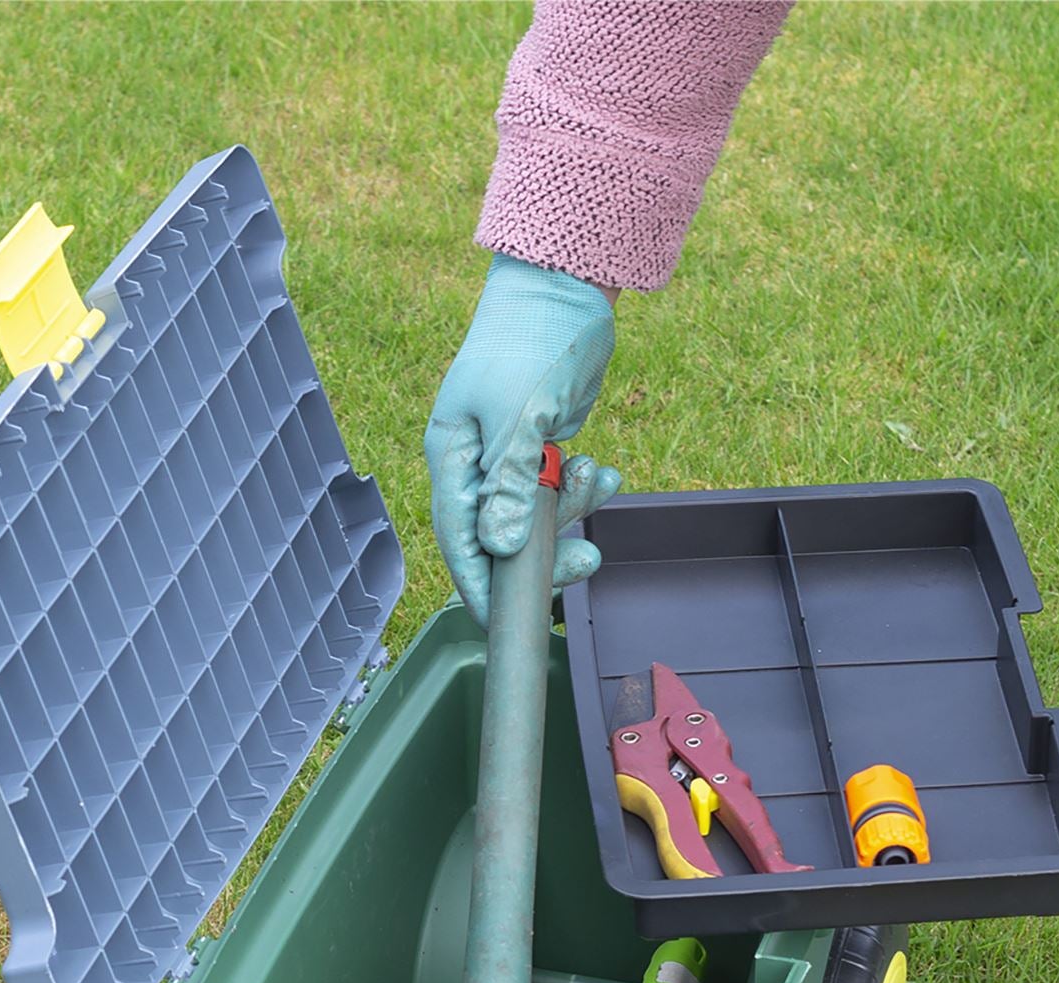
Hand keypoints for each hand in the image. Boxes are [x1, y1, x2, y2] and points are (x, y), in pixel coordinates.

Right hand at [425, 254, 620, 625]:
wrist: (565, 286)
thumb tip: (502, 550)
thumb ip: (511, 489)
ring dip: (573, 512)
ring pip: (537, 516)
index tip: (507, 621)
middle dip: (545, 554)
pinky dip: (585, 488)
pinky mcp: (540, 447)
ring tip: (601, 480)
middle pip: (502, 536)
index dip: (481, 585)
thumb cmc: (531, 344)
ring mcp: (509, 456)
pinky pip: (560, 489)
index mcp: (452, 457)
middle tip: (587, 561)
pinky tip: (605, 472)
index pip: (459, 539)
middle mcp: (475, 463)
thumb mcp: (521, 420)